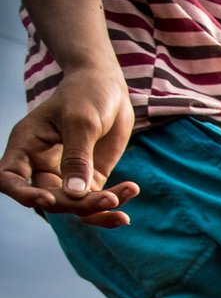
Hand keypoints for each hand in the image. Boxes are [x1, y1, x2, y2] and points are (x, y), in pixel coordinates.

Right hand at [1, 69, 137, 226]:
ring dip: (98, 210)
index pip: (9, 178)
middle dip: (77, 205)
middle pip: (50, 199)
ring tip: (121, 200)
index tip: (47, 199)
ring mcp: (66, 174)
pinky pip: (96, 199)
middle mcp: (41, 164)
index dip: (23, 194)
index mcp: (27, 146)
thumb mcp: (81, 123)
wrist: (109, 88)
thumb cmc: (86, 95)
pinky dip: (113, 201)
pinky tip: (131, 190)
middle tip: (108, 198)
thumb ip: (76, 158)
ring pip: (75, 206)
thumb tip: (74, 193)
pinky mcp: (90, 178)